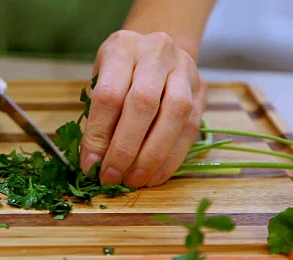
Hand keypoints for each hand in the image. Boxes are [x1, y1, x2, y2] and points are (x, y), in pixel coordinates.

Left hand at [80, 30, 206, 187]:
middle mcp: (157, 52)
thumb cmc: (120, 72)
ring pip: (175, 114)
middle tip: (112, 177)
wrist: (156, 51)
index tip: (90, 165)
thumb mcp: (100, 83)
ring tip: (135, 180)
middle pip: (144, 103)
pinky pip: (191, 128)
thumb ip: (97, 117)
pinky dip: (171, 158)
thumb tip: (93, 162)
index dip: (99, 135)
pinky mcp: (202, 90)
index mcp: (122, 47)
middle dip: (126, 148)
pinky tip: (155, 176)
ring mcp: (184, 69)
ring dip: (152, 156)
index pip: (109, 94)